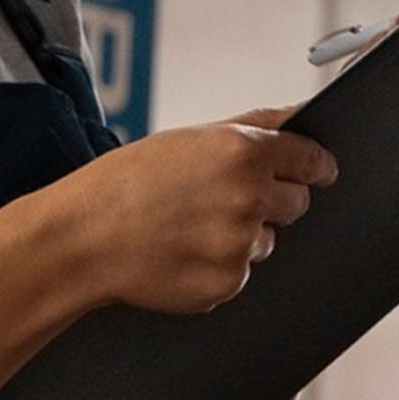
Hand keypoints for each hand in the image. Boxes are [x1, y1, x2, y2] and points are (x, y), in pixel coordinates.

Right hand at [39, 111, 337, 314]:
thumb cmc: (128, 182)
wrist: (81, 238)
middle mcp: (250, 198)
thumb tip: (302, 115)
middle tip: (226, 199)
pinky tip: (182, 253)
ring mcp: (240, 245)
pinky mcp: (227, 284)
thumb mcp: (190, 138)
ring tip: (190, 226)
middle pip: (298, 203)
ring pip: (268, 241)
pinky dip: (219, 266)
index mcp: (245, 153)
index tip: (318, 172)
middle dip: (274, 201)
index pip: (313, 160)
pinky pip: (241, 273)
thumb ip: (254, 126)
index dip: (314, 166)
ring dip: (243, 235)